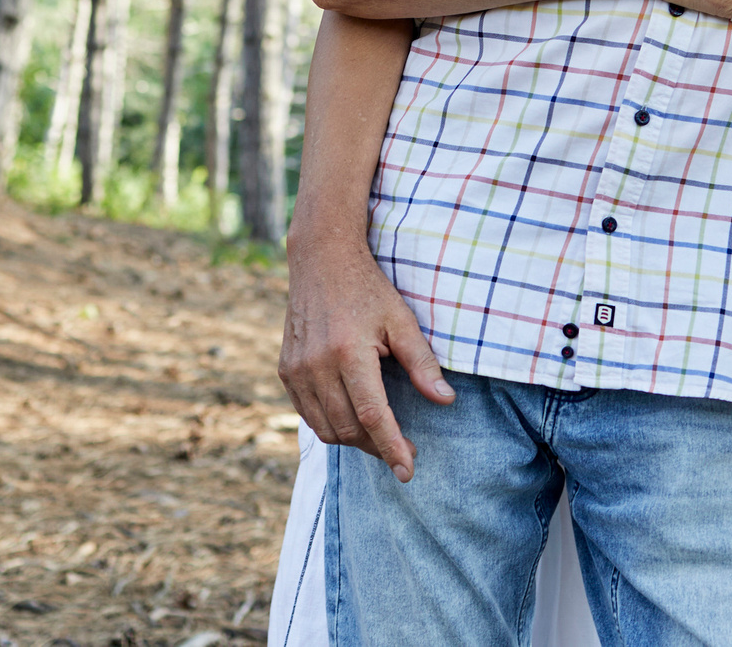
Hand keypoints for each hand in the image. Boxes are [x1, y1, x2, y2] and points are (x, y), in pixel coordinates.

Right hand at [278, 233, 453, 482]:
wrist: (320, 259)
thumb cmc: (367, 288)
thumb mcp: (401, 320)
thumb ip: (421, 362)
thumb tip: (445, 400)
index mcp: (349, 352)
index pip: (373, 416)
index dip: (392, 448)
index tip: (408, 472)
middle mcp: (317, 365)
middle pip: (349, 429)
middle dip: (377, 447)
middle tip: (404, 449)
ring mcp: (297, 370)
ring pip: (326, 428)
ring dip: (354, 440)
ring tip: (380, 435)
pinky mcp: (286, 370)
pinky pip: (308, 414)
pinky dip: (330, 425)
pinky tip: (351, 419)